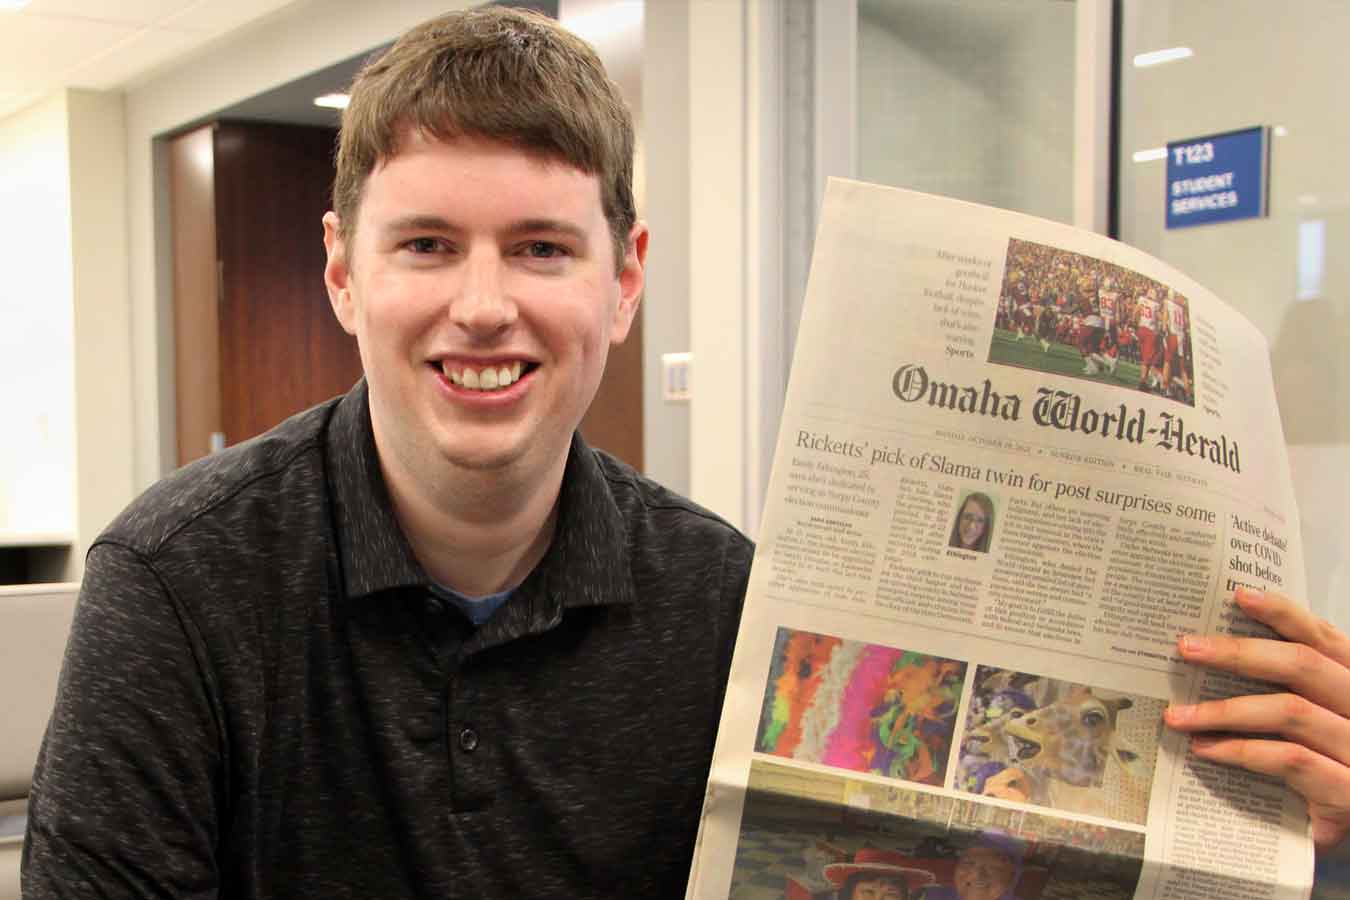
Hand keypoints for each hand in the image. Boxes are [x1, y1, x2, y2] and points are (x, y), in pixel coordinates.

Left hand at [1164, 587, 1349, 849]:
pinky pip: (1291, 760)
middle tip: (1186, 648)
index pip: (1325, 638)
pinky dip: (1242, 751)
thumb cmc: (1330, 771)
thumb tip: (1216, 651)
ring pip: (1291, 711)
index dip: (1285, 614)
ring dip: (1225, 710)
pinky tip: (1205, 749)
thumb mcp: (1317, 723)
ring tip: (1178, 714)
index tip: (1238, 595)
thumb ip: (1289, 689)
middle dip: (1238, 653)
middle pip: (1304, 665)